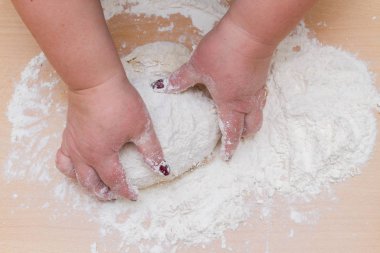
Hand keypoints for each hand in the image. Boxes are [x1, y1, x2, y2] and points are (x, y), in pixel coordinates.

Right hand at [55, 74, 169, 200]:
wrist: (95, 81)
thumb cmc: (119, 102)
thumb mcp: (141, 127)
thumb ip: (151, 150)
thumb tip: (162, 169)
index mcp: (103, 155)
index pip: (115, 181)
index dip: (126, 191)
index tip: (134, 196)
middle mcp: (84, 155)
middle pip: (91, 183)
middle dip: (103, 193)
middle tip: (114, 196)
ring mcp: (73, 145)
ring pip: (74, 174)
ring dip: (85, 184)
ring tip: (95, 185)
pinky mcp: (67, 134)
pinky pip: (62, 158)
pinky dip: (69, 167)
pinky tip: (78, 164)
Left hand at [151, 17, 273, 159]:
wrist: (251, 32)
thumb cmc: (223, 52)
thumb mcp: (197, 66)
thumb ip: (180, 79)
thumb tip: (162, 87)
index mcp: (230, 104)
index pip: (231, 132)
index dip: (229, 147)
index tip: (226, 157)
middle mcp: (247, 100)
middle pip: (252, 127)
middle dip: (244, 136)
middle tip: (236, 138)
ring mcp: (257, 88)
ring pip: (259, 113)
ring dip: (251, 120)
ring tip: (241, 120)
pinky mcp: (262, 75)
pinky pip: (260, 97)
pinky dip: (253, 104)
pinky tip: (244, 94)